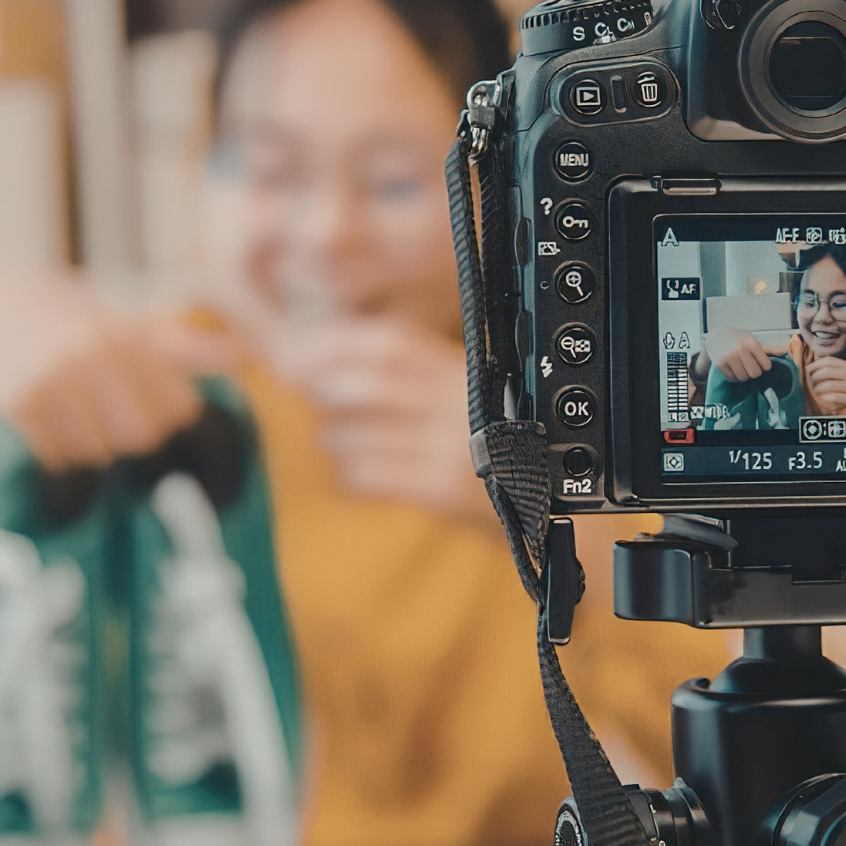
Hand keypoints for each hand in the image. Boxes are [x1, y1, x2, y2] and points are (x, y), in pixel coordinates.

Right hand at [0, 266, 238, 478]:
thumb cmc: (62, 318)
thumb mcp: (121, 323)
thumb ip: (181, 346)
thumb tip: (243, 359)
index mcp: (128, 336)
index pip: (176, 411)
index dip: (164, 423)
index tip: (144, 415)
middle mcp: (97, 354)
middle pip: (140, 438)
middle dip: (128, 440)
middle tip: (102, 418)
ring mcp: (58, 377)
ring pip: (98, 453)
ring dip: (90, 450)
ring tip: (72, 418)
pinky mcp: (21, 400)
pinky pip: (57, 456)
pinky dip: (56, 455)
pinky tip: (46, 428)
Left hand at [272, 318, 496, 532]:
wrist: (549, 503)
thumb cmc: (493, 446)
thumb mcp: (463, 396)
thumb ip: (410, 376)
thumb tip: (326, 364)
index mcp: (461, 372)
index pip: (390, 343)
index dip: (334, 345)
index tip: (295, 355)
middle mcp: (458, 403)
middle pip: (370, 382)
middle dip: (323, 387)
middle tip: (308, 396)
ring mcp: (452, 448)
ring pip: (359, 433)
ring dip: (333, 438)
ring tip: (340, 442)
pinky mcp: (446, 490)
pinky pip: (369, 475)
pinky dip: (350, 475)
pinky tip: (360, 477)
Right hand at [708, 332, 774, 382]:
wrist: (717, 336)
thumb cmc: (739, 340)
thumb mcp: (754, 341)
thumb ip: (770, 349)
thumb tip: (788, 350)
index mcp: (751, 343)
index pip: (766, 366)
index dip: (764, 365)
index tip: (759, 360)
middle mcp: (740, 350)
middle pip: (755, 374)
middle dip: (754, 372)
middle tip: (750, 365)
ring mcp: (728, 357)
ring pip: (744, 378)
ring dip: (744, 375)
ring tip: (741, 366)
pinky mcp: (720, 364)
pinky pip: (732, 379)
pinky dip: (734, 376)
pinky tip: (733, 368)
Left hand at [805, 355, 845, 424]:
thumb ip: (838, 369)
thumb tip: (815, 366)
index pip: (828, 360)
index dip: (815, 365)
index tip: (808, 370)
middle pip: (826, 371)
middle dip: (813, 377)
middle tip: (810, 383)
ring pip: (828, 385)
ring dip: (817, 389)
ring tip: (816, 392)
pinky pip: (833, 397)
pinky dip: (824, 399)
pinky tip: (823, 400)